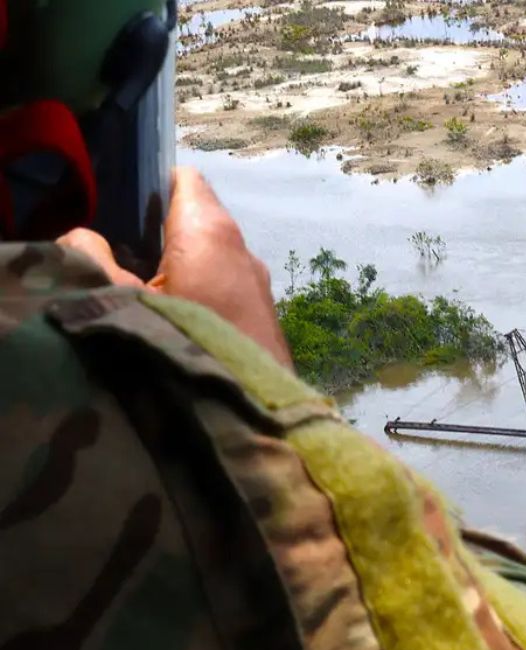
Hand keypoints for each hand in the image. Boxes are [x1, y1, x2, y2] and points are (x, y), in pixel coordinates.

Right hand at [57, 167, 292, 367]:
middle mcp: (243, 250)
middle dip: (157, 233)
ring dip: (178, 270)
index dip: (149, 185)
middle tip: (118, 256)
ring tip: (141, 294)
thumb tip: (84, 237)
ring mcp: (259, 286)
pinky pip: (225, 291)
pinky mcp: (264, 319)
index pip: (183, 180)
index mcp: (210, 231)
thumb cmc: (181, 346)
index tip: (118, 207)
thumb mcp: (117, 301)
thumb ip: (90, 258)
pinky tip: (174, 324)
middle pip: (195, 221)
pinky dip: (199, 296)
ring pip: (211, 260)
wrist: (249, 415)